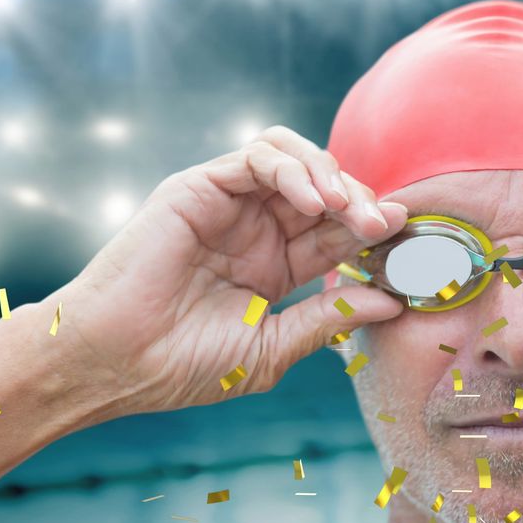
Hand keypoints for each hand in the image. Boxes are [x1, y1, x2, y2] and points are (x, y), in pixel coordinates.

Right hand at [54, 126, 406, 417]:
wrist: (118, 364)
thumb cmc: (185, 365)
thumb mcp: (274, 347)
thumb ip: (331, 318)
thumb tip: (392, 303)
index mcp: (276, 265)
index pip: (336, 234)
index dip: (372, 230)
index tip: (404, 236)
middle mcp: (257, 229)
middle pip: (325, 190)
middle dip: (361, 202)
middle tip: (383, 225)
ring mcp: (230, 205)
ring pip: (296, 159)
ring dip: (332, 176)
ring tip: (349, 210)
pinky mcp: (201, 187)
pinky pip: (258, 157)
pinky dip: (293, 169)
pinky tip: (312, 201)